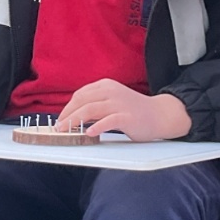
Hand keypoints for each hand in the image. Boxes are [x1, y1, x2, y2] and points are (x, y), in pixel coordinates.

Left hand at [57, 80, 192, 141]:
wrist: (160, 115)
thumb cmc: (134, 110)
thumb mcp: (113, 101)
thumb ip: (96, 104)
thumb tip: (74, 116)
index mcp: (106, 85)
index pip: (80, 95)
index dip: (67, 107)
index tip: (60, 119)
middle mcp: (111, 92)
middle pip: (82, 101)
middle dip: (67, 115)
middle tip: (58, 127)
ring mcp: (119, 103)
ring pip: (90, 109)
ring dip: (74, 121)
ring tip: (66, 131)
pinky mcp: (127, 116)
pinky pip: (108, 121)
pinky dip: (96, 127)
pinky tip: (89, 133)